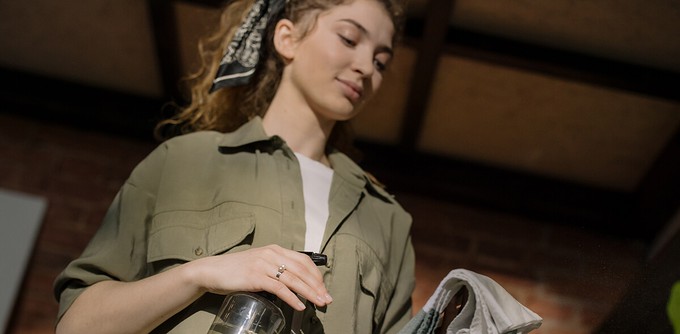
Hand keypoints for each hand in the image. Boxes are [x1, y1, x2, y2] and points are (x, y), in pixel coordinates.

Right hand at [187, 245, 332, 309]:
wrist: (212, 271)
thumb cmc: (236, 270)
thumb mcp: (260, 263)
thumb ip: (276, 268)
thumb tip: (294, 282)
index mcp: (275, 250)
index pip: (303, 260)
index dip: (316, 275)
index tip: (323, 288)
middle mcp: (271, 254)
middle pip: (302, 270)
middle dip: (317, 286)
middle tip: (326, 298)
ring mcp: (263, 265)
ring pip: (294, 279)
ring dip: (309, 293)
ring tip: (319, 303)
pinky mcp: (256, 277)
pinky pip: (279, 288)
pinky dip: (292, 298)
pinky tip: (299, 305)